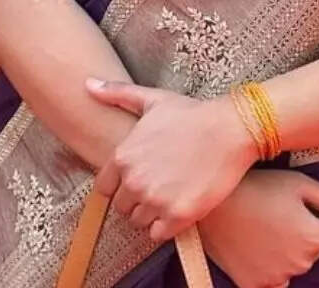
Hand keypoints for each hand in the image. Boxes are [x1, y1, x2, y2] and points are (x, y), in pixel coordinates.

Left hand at [86, 78, 257, 242]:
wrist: (230, 129)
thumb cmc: (192, 114)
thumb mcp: (153, 100)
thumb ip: (117, 94)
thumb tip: (88, 84)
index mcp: (124, 156)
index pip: (104, 189)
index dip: (120, 185)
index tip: (139, 178)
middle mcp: (135, 181)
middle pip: (122, 207)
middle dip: (137, 199)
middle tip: (159, 184)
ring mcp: (155, 200)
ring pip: (139, 221)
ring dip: (151, 212)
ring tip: (170, 193)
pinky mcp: (177, 216)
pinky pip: (158, 234)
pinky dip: (166, 225)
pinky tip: (179, 207)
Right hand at [199, 169, 318, 287]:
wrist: (214, 201)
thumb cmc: (259, 186)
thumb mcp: (299, 182)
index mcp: (314, 238)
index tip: (310, 207)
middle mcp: (300, 263)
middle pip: (315, 250)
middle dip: (306, 234)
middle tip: (281, 212)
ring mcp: (276, 277)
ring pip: (294, 266)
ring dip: (288, 252)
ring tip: (266, 227)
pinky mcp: (253, 285)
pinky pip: (273, 282)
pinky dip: (270, 269)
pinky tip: (257, 248)